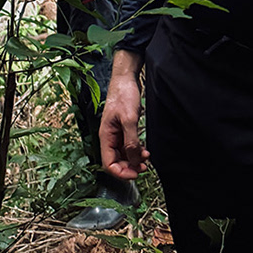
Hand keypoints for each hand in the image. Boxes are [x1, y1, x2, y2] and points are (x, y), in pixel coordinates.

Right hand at [98, 60, 148, 180]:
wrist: (126, 80)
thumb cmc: (123, 95)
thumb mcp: (129, 119)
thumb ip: (131, 141)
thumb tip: (133, 160)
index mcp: (106, 135)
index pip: (108, 163)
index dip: (121, 172)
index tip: (135, 173)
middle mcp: (109, 137)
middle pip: (115, 162)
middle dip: (129, 167)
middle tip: (143, 167)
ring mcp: (116, 134)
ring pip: (123, 155)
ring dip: (134, 160)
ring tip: (146, 158)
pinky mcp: (123, 130)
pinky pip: (128, 147)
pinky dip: (136, 151)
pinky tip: (144, 151)